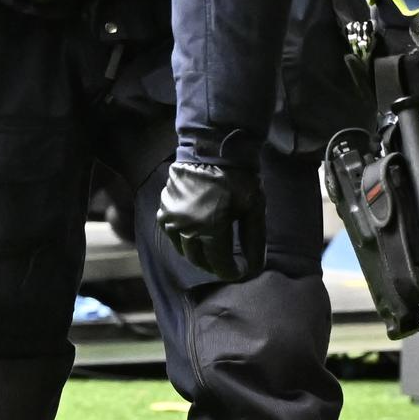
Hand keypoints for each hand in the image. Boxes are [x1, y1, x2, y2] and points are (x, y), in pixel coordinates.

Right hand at [156, 138, 268, 282]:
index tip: (243, 269)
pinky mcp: (164, 206)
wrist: (213, 148)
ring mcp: (171, 217)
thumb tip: (253, 269)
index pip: (220, 265)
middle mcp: (185, 228)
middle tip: (228, 261)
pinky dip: (180, 238)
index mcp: (209, 230)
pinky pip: (169, 231)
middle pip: (198, 260)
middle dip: (215, 265)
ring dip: (196, 254)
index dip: (233, 271)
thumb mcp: (254, 210)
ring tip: (210, 250)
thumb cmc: (238, 179)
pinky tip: (192, 233)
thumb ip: (254, 242)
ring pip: (181, 248)